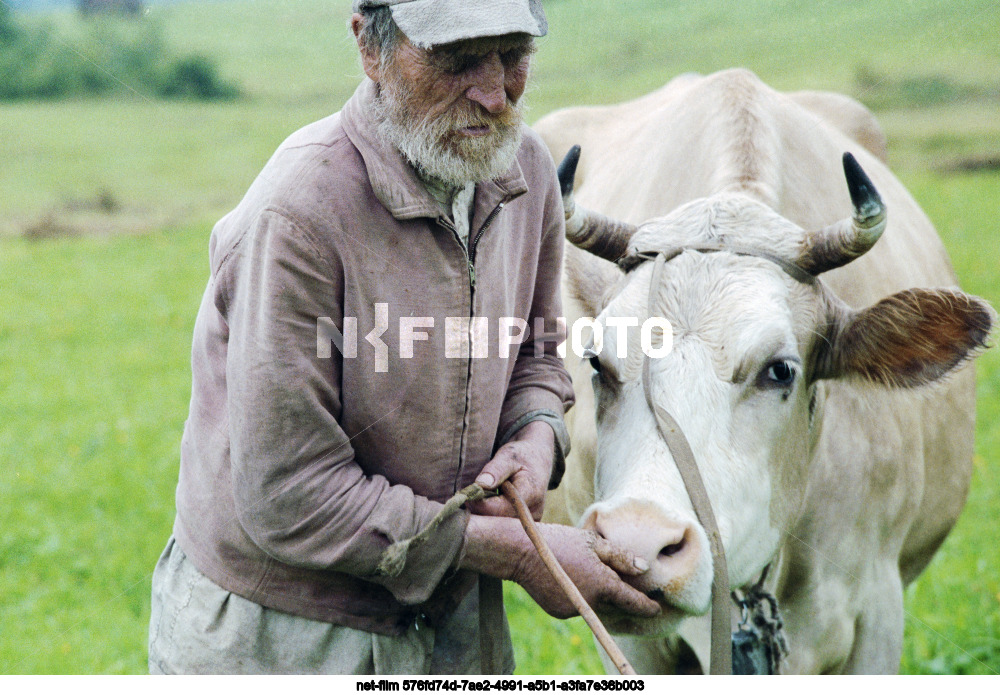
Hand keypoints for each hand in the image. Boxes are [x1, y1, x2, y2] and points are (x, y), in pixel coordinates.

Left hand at [470, 421, 552, 520]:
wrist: (538, 461)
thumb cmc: (522, 456)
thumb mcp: (509, 455)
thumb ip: (496, 469)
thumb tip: (480, 484)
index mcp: (530, 494)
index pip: (497, 509)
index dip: (478, 503)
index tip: (466, 492)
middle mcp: (532, 514)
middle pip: (495, 523)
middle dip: (478, 511)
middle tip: (468, 496)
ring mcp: (528, 523)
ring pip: (496, 527)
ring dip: (482, 514)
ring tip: (478, 497)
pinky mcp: (521, 526)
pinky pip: (500, 527)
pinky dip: (489, 517)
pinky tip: (486, 504)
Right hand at [508, 523, 659, 619]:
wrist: (520, 553)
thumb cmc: (559, 541)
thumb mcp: (592, 541)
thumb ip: (620, 556)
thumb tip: (644, 567)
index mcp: (603, 584)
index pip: (634, 603)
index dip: (648, 607)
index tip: (657, 607)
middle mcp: (591, 602)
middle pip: (617, 608)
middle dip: (627, 603)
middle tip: (638, 594)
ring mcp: (573, 610)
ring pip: (598, 608)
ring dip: (605, 600)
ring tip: (605, 582)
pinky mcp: (559, 612)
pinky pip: (580, 607)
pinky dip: (585, 599)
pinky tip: (580, 582)